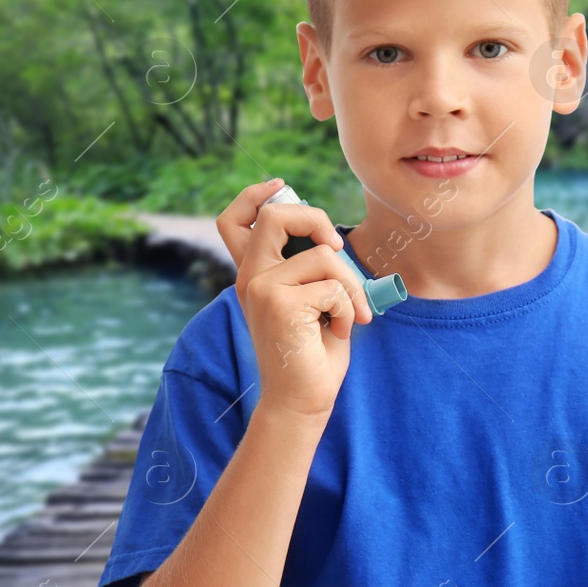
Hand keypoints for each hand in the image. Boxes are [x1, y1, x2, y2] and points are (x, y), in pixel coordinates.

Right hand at [217, 179, 372, 418]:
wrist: (302, 400)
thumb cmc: (314, 352)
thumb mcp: (311, 302)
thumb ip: (310, 271)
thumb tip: (330, 240)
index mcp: (254, 274)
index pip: (235, 221)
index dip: (256, 195)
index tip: (282, 186)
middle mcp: (250, 277)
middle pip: (274, 216)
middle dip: (317, 219)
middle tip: (339, 247)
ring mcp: (261, 289)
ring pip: (325, 257)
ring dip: (352, 287)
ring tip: (349, 316)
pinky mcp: (280, 305)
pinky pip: (334, 287)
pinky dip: (349, 309)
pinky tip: (339, 331)